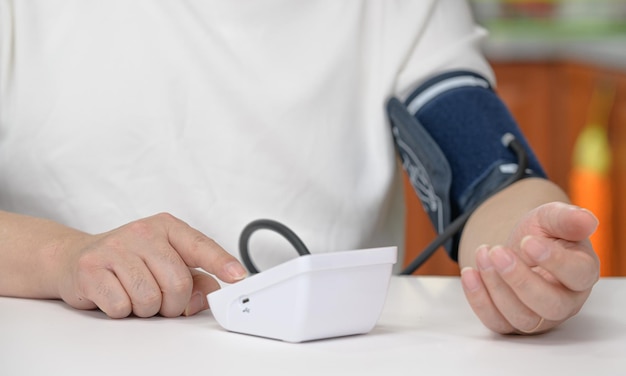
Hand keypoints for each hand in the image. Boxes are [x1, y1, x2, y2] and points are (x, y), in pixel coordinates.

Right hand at [57, 213, 246, 317]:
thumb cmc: (128, 261)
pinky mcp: (92, 268)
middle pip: (178, 283)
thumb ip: (194, 278)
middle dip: (173, 304)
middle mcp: (143, 232)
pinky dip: (122, 310)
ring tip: (135, 294)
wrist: (73, 258)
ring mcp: (115, 247)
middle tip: (160, 299)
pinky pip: (122, 307)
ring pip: (151, 298)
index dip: (221, 263)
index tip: (238, 276)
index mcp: (167, 227)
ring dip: (146, 309)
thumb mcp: (165, 262)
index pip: (201, 246)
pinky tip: (115, 294)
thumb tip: (208, 295)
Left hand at [460, 202, 599, 333]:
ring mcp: (539, 316)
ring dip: (496, 287)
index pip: (578, 275)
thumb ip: (567, 218)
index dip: (554, 260)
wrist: (517, 247)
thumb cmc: (542, 234)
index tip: (527, 241)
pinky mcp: (512, 322)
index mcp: (582, 272)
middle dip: (519, 279)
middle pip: (550, 305)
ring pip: (522, 318)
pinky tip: (470, 273)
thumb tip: (588, 221)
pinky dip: (479, 300)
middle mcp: (566, 301)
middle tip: (497, 251)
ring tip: (483, 255)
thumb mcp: (551, 218)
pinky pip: (496, 322)